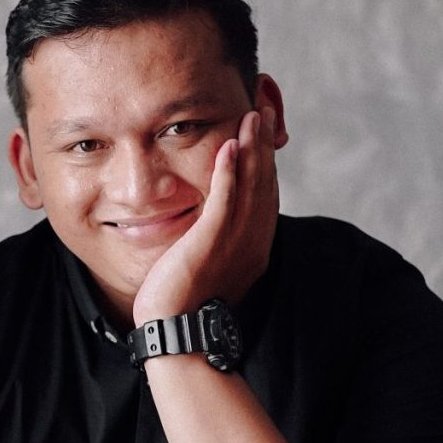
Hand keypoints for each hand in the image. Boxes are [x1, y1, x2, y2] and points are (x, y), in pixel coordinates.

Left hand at [130, 100, 278, 325]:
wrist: (176, 333)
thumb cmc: (184, 306)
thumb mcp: (209, 266)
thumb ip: (217, 241)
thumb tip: (212, 226)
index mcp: (255, 247)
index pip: (265, 194)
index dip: (266, 160)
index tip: (264, 130)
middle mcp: (252, 242)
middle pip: (265, 183)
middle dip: (265, 145)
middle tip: (265, 109)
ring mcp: (235, 242)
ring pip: (250, 186)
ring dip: (252, 148)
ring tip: (253, 115)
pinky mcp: (212, 242)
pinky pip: (225, 201)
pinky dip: (229, 172)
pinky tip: (229, 146)